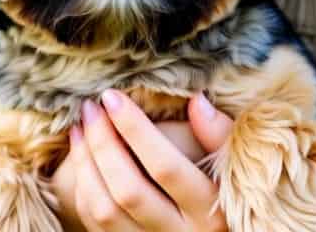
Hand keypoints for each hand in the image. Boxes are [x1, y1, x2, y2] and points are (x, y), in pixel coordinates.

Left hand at [52, 90, 235, 231]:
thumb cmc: (228, 192)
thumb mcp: (235, 165)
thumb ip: (221, 136)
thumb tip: (196, 101)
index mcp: (211, 214)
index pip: (165, 167)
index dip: (135, 130)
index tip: (112, 97)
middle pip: (128, 190)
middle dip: (102, 144)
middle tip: (90, 108)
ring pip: (105, 210)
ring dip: (85, 165)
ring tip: (80, 128)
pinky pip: (96, 224)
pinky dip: (83, 189)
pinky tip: (82, 158)